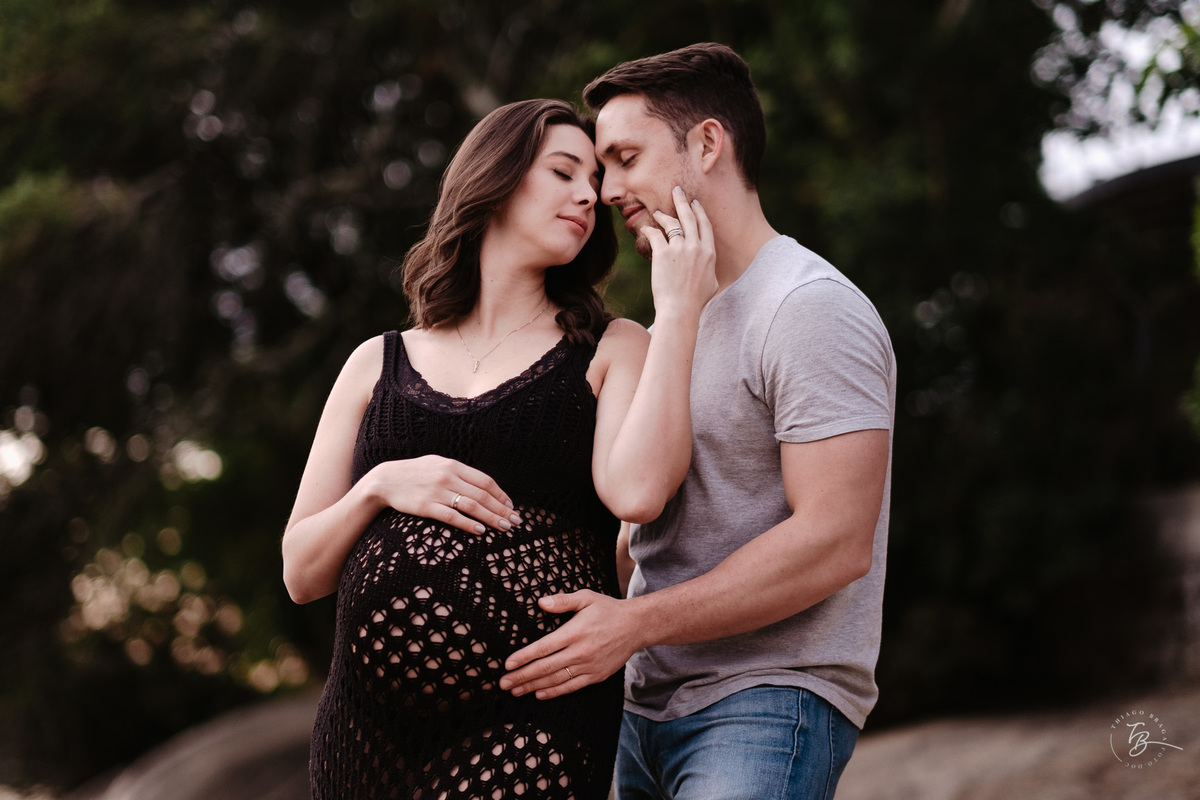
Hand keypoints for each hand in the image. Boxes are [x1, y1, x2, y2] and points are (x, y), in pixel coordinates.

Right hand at [364, 454, 522, 535]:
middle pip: (482, 495)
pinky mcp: (426, 507)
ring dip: (491, 518)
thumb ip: (458, 473)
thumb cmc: (415, 473)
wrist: (385, 480)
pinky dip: (469, 524)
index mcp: (454, 465)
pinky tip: (481, 531)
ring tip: (505, 528)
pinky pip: (452, 517)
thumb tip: (482, 485)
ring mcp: (437, 492)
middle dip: (502, 510)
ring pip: (472, 506)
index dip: (501, 495)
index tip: (511, 507)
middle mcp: (448, 477)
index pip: (485, 481)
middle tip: (516, 521)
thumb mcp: (438, 464)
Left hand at [500, 590, 644, 698]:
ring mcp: (589, 666)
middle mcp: (580, 651)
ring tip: (515, 691)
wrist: (636, 627)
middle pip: (545, 667)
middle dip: (522, 676)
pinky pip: (571, 686)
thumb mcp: (586, 598)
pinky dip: (554, 691)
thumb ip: (562, 601)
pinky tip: (540, 694)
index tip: (508, 664)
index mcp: (575, 632)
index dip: (524, 657)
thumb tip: (541, 602)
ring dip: (533, 686)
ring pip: (556, 679)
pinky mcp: (596, 675)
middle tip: (503, 683)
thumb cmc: (608, 610)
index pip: (543, 647)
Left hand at [641, 186, 717, 318]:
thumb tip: (709, 269)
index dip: (699, 212)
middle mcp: (696, 247)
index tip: (694, 203)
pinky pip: (655, 235)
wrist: (680, 309)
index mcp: (709, 253)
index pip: (704, 226)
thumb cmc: (696, 302)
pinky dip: (649, 230)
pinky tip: (644, 229)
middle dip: (683, 201)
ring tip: (658, 212)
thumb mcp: (712, 284)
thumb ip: (710, 271)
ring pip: (671, 223)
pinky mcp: (662, 253)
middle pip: (689, 217)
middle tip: (677, 190)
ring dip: (664, 215)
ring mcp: (679, 248)